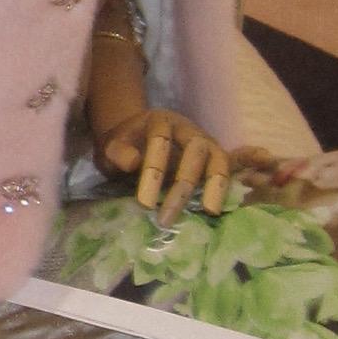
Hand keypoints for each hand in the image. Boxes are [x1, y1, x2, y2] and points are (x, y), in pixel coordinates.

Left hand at [97, 107, 230, 223]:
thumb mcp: (110, 147)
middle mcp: (187, 128)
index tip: (144, 203)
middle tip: (167, 218)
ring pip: (218, 159)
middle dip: (181, 186)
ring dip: (215, 186)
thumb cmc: (123, 147)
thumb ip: (118, 152)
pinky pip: (227, 172)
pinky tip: (217, 210)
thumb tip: (134, 162)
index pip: (159, 141)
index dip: (153, 172)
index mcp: (159, 120)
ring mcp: (205, 142)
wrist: (136, 141)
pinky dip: (225, 188)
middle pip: (193, 151)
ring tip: (210, 212)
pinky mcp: (216, 158)